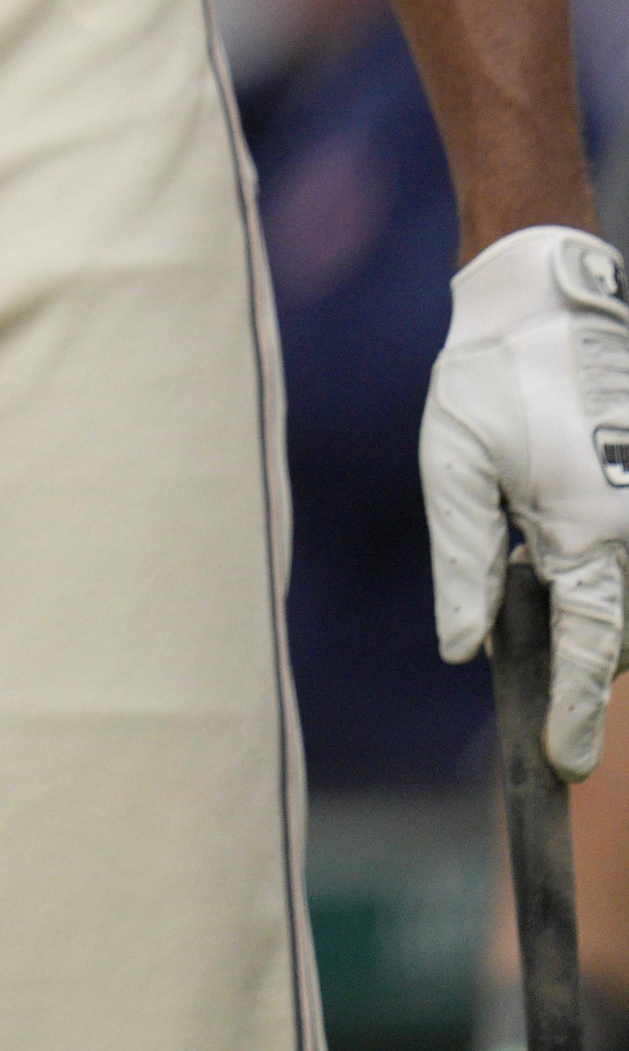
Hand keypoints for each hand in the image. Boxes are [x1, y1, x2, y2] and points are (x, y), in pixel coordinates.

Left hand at [425, 222, 628, 774]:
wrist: (548, 301)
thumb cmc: (489, 379)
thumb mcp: (453, 467)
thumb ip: (463, 563)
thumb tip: (463, 649)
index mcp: (589, 531)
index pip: (589, 650)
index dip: (573, 714)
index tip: (561, 764)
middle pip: (620, 638)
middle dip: (582, 663)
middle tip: (537, 668)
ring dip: (601, 621)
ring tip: (541, 579)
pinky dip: (611, 581)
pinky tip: (564, 550)